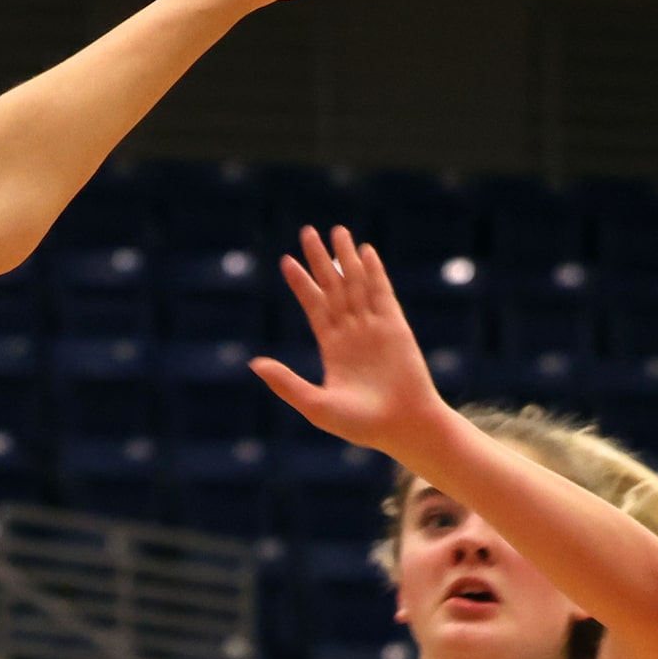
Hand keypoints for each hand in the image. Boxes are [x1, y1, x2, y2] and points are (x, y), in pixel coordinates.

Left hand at [250, 225, 448, 461]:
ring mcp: (375, 327)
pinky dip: (374, 271)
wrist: (403, 428)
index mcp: (333, 348)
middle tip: (307, 231)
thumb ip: (286, 383)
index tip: (287, 261)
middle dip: (320, 259)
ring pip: (356, 283)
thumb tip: (254, 363)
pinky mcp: (395, 327)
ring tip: (337, 230)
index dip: (301, 283)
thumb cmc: (361, 424)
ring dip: (346, 257)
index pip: (314, 305)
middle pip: (333, 286)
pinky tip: (366, 251)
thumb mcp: (316, 405)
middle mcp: (352, 332)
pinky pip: (382, 293)